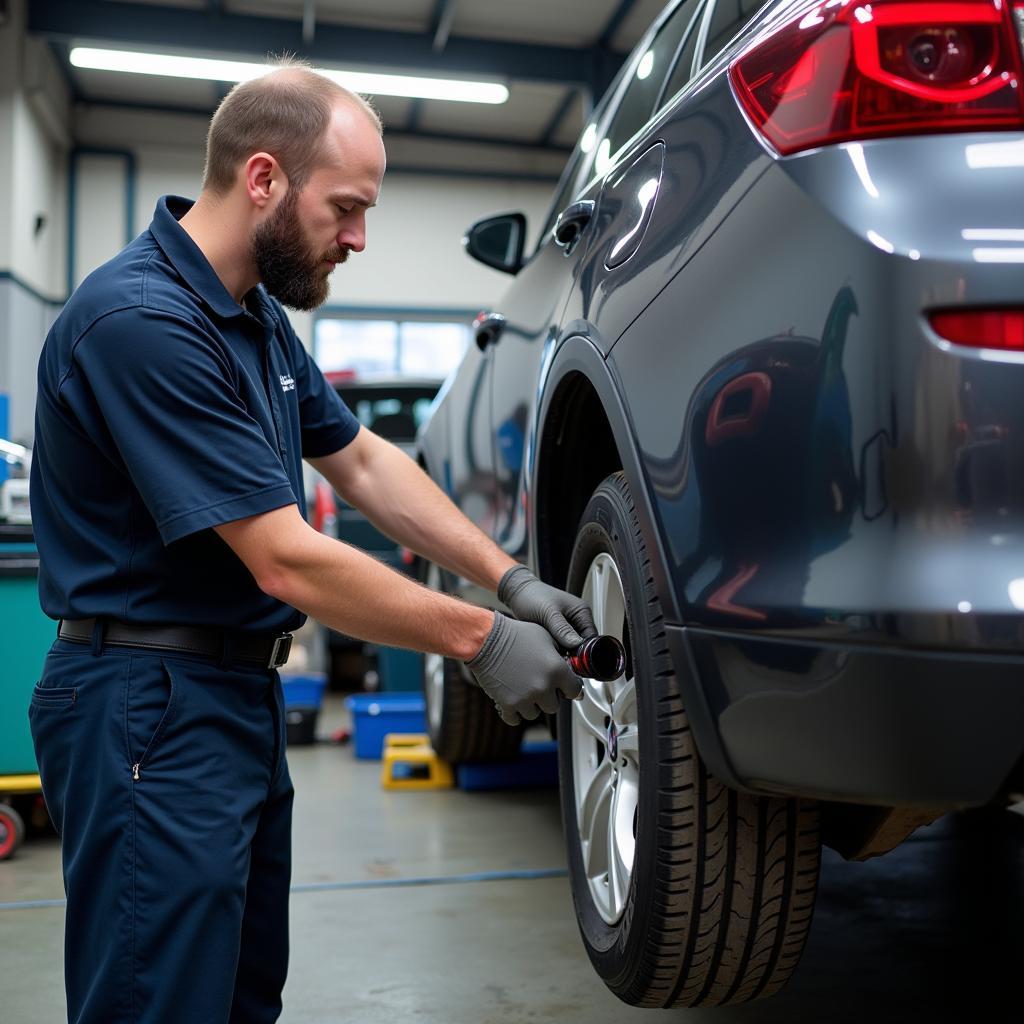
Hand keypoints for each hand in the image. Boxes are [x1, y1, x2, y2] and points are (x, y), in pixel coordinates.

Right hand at [467, 612, 583, 725]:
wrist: (487, 639)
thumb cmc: (516, 634)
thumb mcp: (546, 636)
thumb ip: (561, 653)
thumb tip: (569, 666)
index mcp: (557, 669)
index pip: (575, 690)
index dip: (569, 688)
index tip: (564, 687)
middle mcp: (543, 687)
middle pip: (554, 705)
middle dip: (548, 696)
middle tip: (538, 684)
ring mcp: (525, 698)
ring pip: (535, 713)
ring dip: (531, 704)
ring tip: (522, 688)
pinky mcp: (508, 705)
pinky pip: (516, 719)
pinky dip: (515, 712)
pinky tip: (513, 699)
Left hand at [498, 565, 597, 650]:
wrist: (517, 593)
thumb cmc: (532, 596)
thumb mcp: (548, 613)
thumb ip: (562, 629)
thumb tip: (576, 644)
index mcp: (581, 611)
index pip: (591, 638)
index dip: (584, 650)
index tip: (573, 659)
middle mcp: (577, 619)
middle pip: (582, 644)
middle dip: (573, 653)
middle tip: (560, 657)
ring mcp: (568, 625)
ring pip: (571, 647)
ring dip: (564, 652)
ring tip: (551, 651)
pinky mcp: (558, 631)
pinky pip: (562, 645)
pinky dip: (556, 649)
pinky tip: (547, 649)